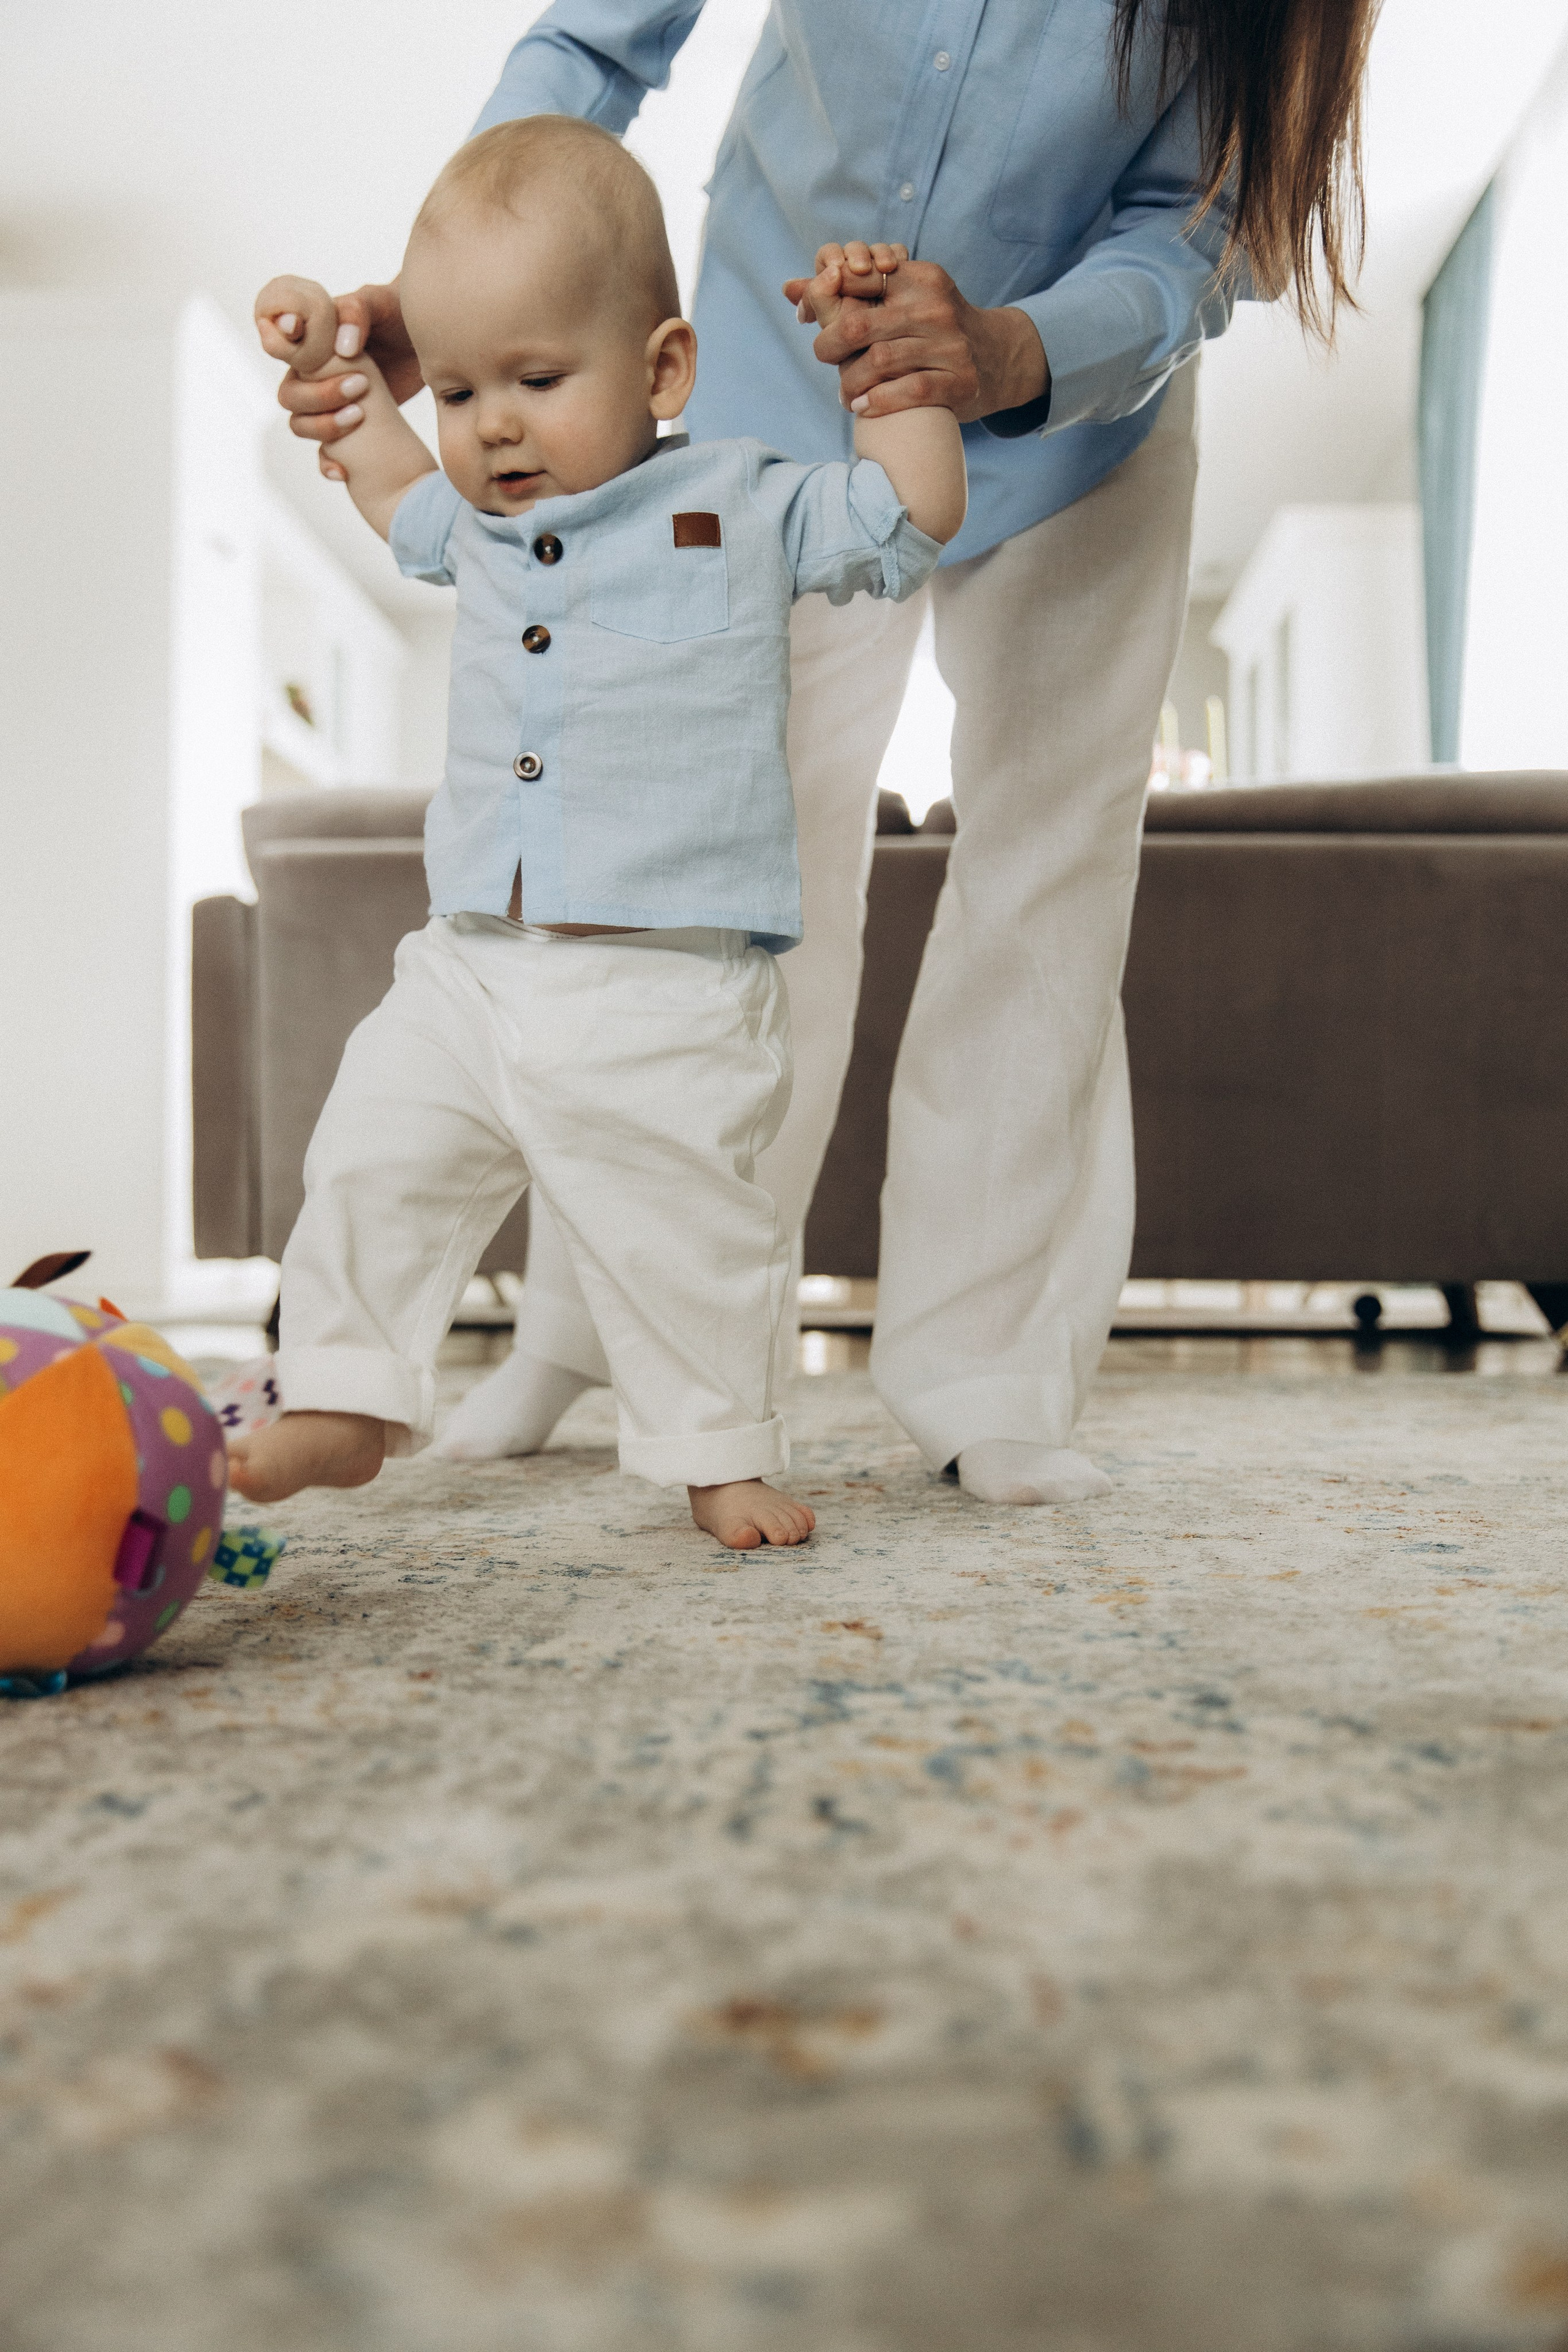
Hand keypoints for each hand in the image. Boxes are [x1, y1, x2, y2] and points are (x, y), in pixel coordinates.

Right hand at [255, 274, 421, 480]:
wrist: (429, 348)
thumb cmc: (397, 316)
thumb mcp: (380, 303)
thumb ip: (356, 312)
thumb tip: (342, 349)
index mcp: (310, 339)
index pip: (276, 343)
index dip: (275, 343)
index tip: (294, 340)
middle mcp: (310, 373)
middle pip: (289, 394)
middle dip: (317, 395)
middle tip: (360, 385)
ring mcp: (326, 402)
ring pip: (300, 423)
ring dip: (323, 426)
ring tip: (360, 416)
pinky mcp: (345, 425)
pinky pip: (324, 453)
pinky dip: (329, 464)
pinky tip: (343, 471)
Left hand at [782, 240, 1047, 423]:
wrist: (996, 357)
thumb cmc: (932, 329)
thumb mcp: (901, 299)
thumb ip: (849, 293)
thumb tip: (788, 287)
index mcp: (918, 278)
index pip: (857, 279)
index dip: (826, 297)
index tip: (816, 319)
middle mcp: (935, 307)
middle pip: (859, 327)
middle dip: (829, 347)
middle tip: (825, 358)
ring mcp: (950, 345)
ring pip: (879, 363)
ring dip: (850, 384)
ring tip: (845, 394)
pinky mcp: (960, 381)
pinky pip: (908, 392)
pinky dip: (878, 402)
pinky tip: (863, 407)